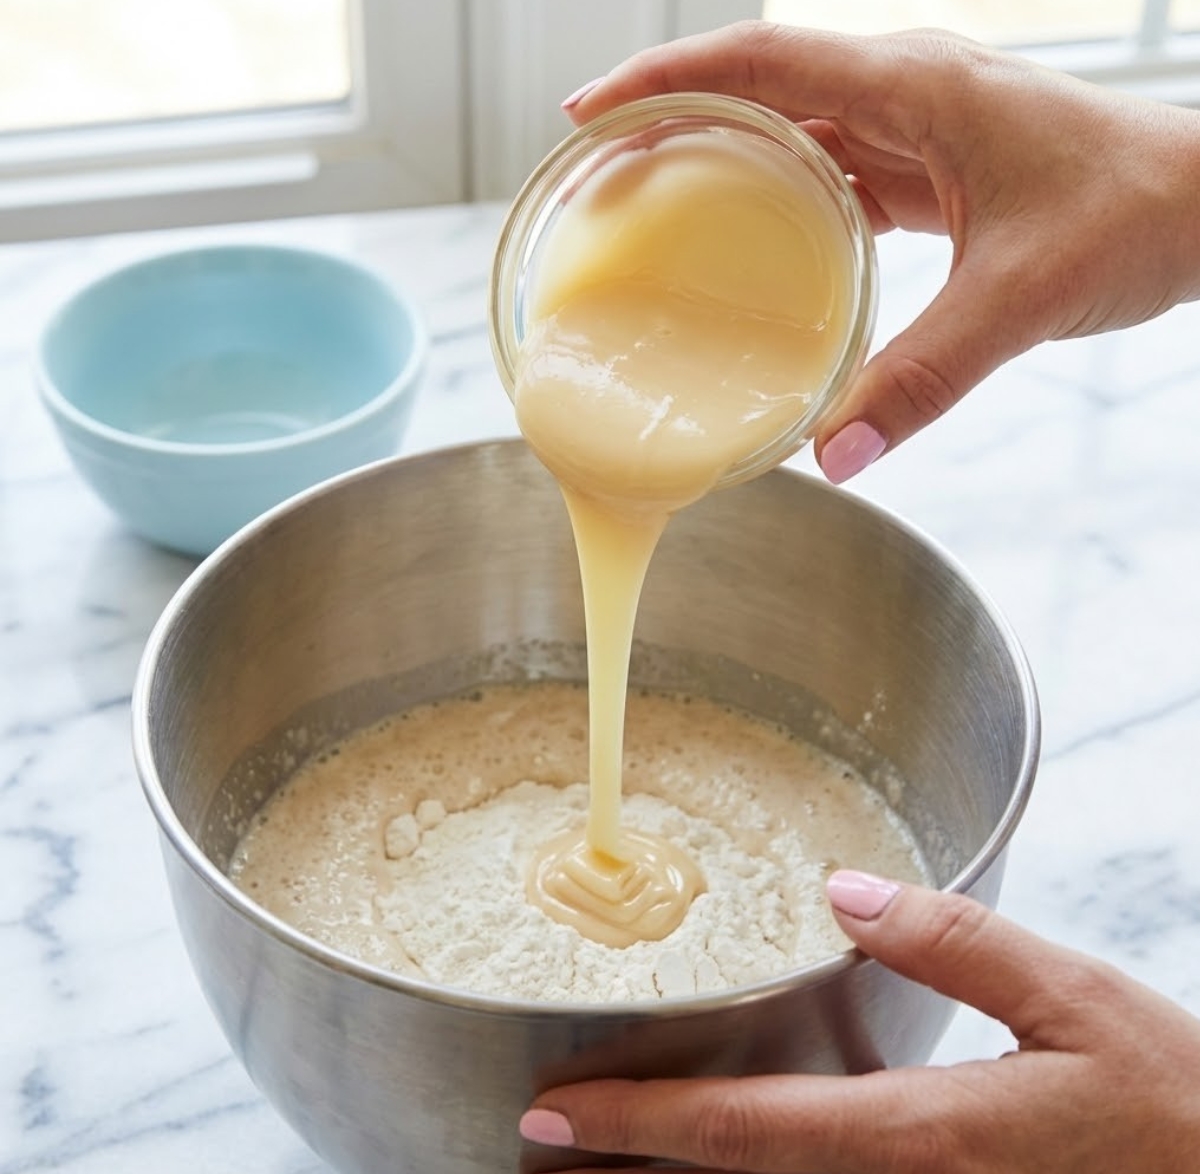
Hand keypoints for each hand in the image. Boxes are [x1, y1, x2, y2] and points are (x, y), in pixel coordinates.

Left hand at [519, 871, 1199, 1170]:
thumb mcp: (1080, 1002)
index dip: (635, 1124)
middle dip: (631, 1164)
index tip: (551, 1111)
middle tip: (547, 1131)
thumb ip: (960, 942)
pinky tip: (725, 1141)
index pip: (742, 1132)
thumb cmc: (1173, 1114)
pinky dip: (750, 1168)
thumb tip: (846, 893)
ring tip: (604, 1140)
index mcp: (921, 1136)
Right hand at [562, 24, 1199, 481]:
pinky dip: (774, 196)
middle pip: (756, 88)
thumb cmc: (1138, 215)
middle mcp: (905, 91)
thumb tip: (832, 455)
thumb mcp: (1019, 297)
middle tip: (597, 176)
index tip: (590, 113)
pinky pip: (829, 168)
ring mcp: (917, 127)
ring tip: (647, 204)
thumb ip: (923, 380)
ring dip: (716, 156)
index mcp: (914, 88)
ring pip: (789, 126)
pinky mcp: (929, 169)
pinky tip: (743, 241)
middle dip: (668, 121)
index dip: (665, 81)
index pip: (759, 62)